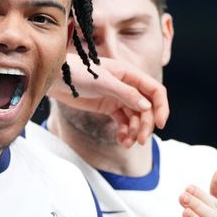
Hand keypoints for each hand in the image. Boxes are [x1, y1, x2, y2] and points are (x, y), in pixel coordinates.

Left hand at [48, 54, 168, 146]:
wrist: (55, 78)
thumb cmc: (77, 73)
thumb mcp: (103, 82)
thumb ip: (126, 94)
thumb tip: (147, 107)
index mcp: (130, 74)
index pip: (155, 91)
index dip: (161, 107)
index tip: (160, 125)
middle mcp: (127, 86)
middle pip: (146, 108)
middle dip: (146, 125)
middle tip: (141, 140)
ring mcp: (118, 97)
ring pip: (135, 117)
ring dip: (135, 131)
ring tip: (127, 143)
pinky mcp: (107, 107)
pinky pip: (122, 122)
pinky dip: (124, 132)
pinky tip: (121, 141)